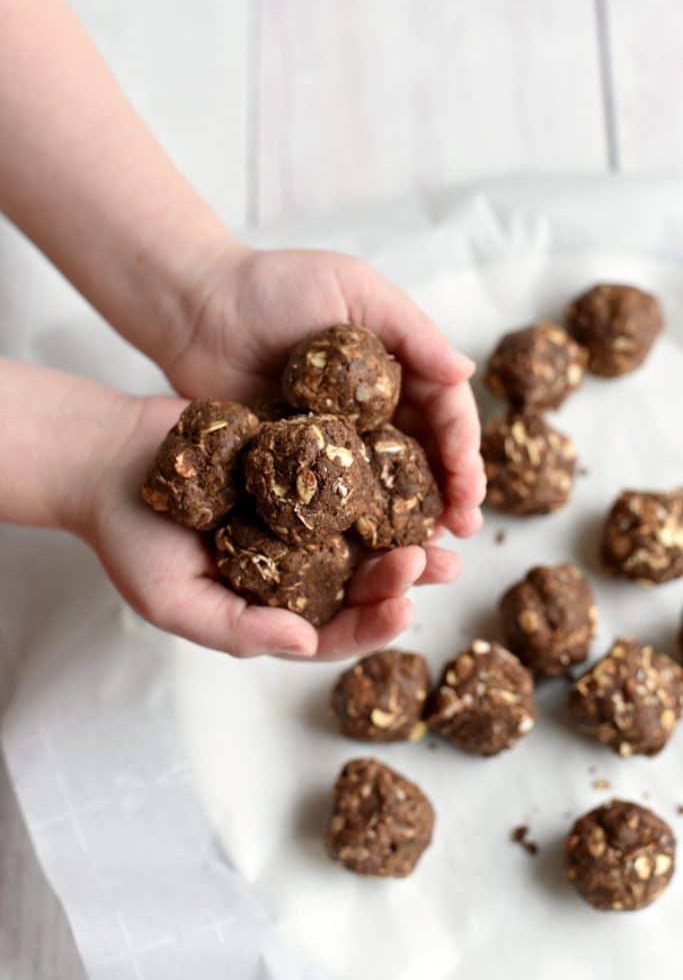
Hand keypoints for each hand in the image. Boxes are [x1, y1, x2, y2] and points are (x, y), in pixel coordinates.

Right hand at [86, 394, 462, 659]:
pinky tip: (408, 470)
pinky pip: (345, 477)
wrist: (110, 459)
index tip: (403, 611)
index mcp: (270, 607)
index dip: (370, 628)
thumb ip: (238, 630)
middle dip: (402, 578)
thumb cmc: (132, 539)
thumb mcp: (174, 600)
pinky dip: (377, 478)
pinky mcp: (298, 467)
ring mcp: (299, 516)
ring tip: (443, 525)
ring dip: (404, 531)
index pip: (331, 632)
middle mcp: (293, 566)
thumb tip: (306, 642)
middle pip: (360, 583)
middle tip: (435, 562)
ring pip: (364, 532)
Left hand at [168, 247, 484, 533]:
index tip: (470, 485)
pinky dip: (355, 527)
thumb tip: (469, 371)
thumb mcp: (353, 287)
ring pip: (384, 487)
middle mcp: (374, 411)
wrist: (197, 311)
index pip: (444, 412)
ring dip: (411, 519)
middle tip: (462, 528)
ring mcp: (335, 442)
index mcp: (397, 370)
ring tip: (430, 549)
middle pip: (423, 458)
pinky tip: (371, 551)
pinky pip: (331, 500)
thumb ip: (411, 330)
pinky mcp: (295, 466)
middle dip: (449, 494)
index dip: (463, 449)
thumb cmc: (276, 286)